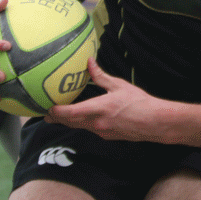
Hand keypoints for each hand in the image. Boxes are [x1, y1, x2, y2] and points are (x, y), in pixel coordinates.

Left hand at [47, 59, 162, 141]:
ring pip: (78, 127)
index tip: (46, 107)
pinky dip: (82, 123)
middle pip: (69, 123)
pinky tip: (84, 117)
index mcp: (98, 109)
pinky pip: (89, 129)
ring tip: (60, 114)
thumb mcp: (119, 86)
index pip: (70, 113)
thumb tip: (89, 63)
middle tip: (46, 113)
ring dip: (68, 121)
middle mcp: (96, 123)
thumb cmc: (139, 103)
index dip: (56, 111)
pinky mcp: (107, 136)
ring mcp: (101, 131)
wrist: (154, 122)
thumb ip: (101, 76)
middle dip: (56, 118)